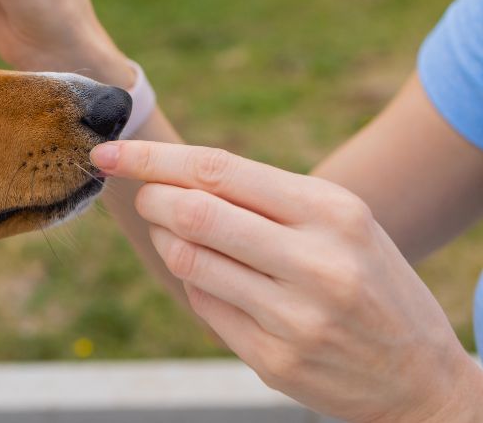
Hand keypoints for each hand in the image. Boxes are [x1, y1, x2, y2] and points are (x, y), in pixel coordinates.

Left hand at [90, 140, 482, 422]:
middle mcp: (317, 262)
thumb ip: (262, 196)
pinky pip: (202, 306)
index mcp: (332, 211)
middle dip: (151, 197)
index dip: (152, 158)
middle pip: (193, 212)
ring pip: (188, 260)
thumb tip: (168, 172)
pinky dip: (193, 284)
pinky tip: (212, 278)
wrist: (421, 378)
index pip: (219, 170)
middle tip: (144, 196)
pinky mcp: (274, 361)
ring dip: (166, 240)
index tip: (108, 151)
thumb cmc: (368, 279)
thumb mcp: (339, 221)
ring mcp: (295, 317)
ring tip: (178, 234)